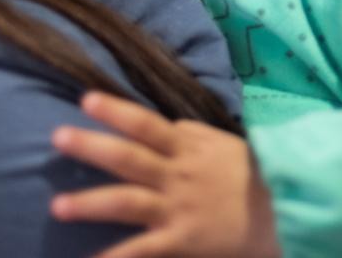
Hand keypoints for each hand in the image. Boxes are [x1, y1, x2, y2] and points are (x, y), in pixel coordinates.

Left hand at [51, 92, 280, 257]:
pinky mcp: (181, 240)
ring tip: (57, 207)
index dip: (116, 110)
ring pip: (128, 202)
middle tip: (58, 136)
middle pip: (129, 157)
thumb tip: (165, 124)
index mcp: (188, 148)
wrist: (284, 211)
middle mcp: (178, 175)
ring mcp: (177, 208)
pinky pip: (142, 251)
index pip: (147, 123)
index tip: (86, 99)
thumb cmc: (253, 176)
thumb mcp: (223, 144)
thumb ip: (192, 134)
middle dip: (93, 146)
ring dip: (91, 204)